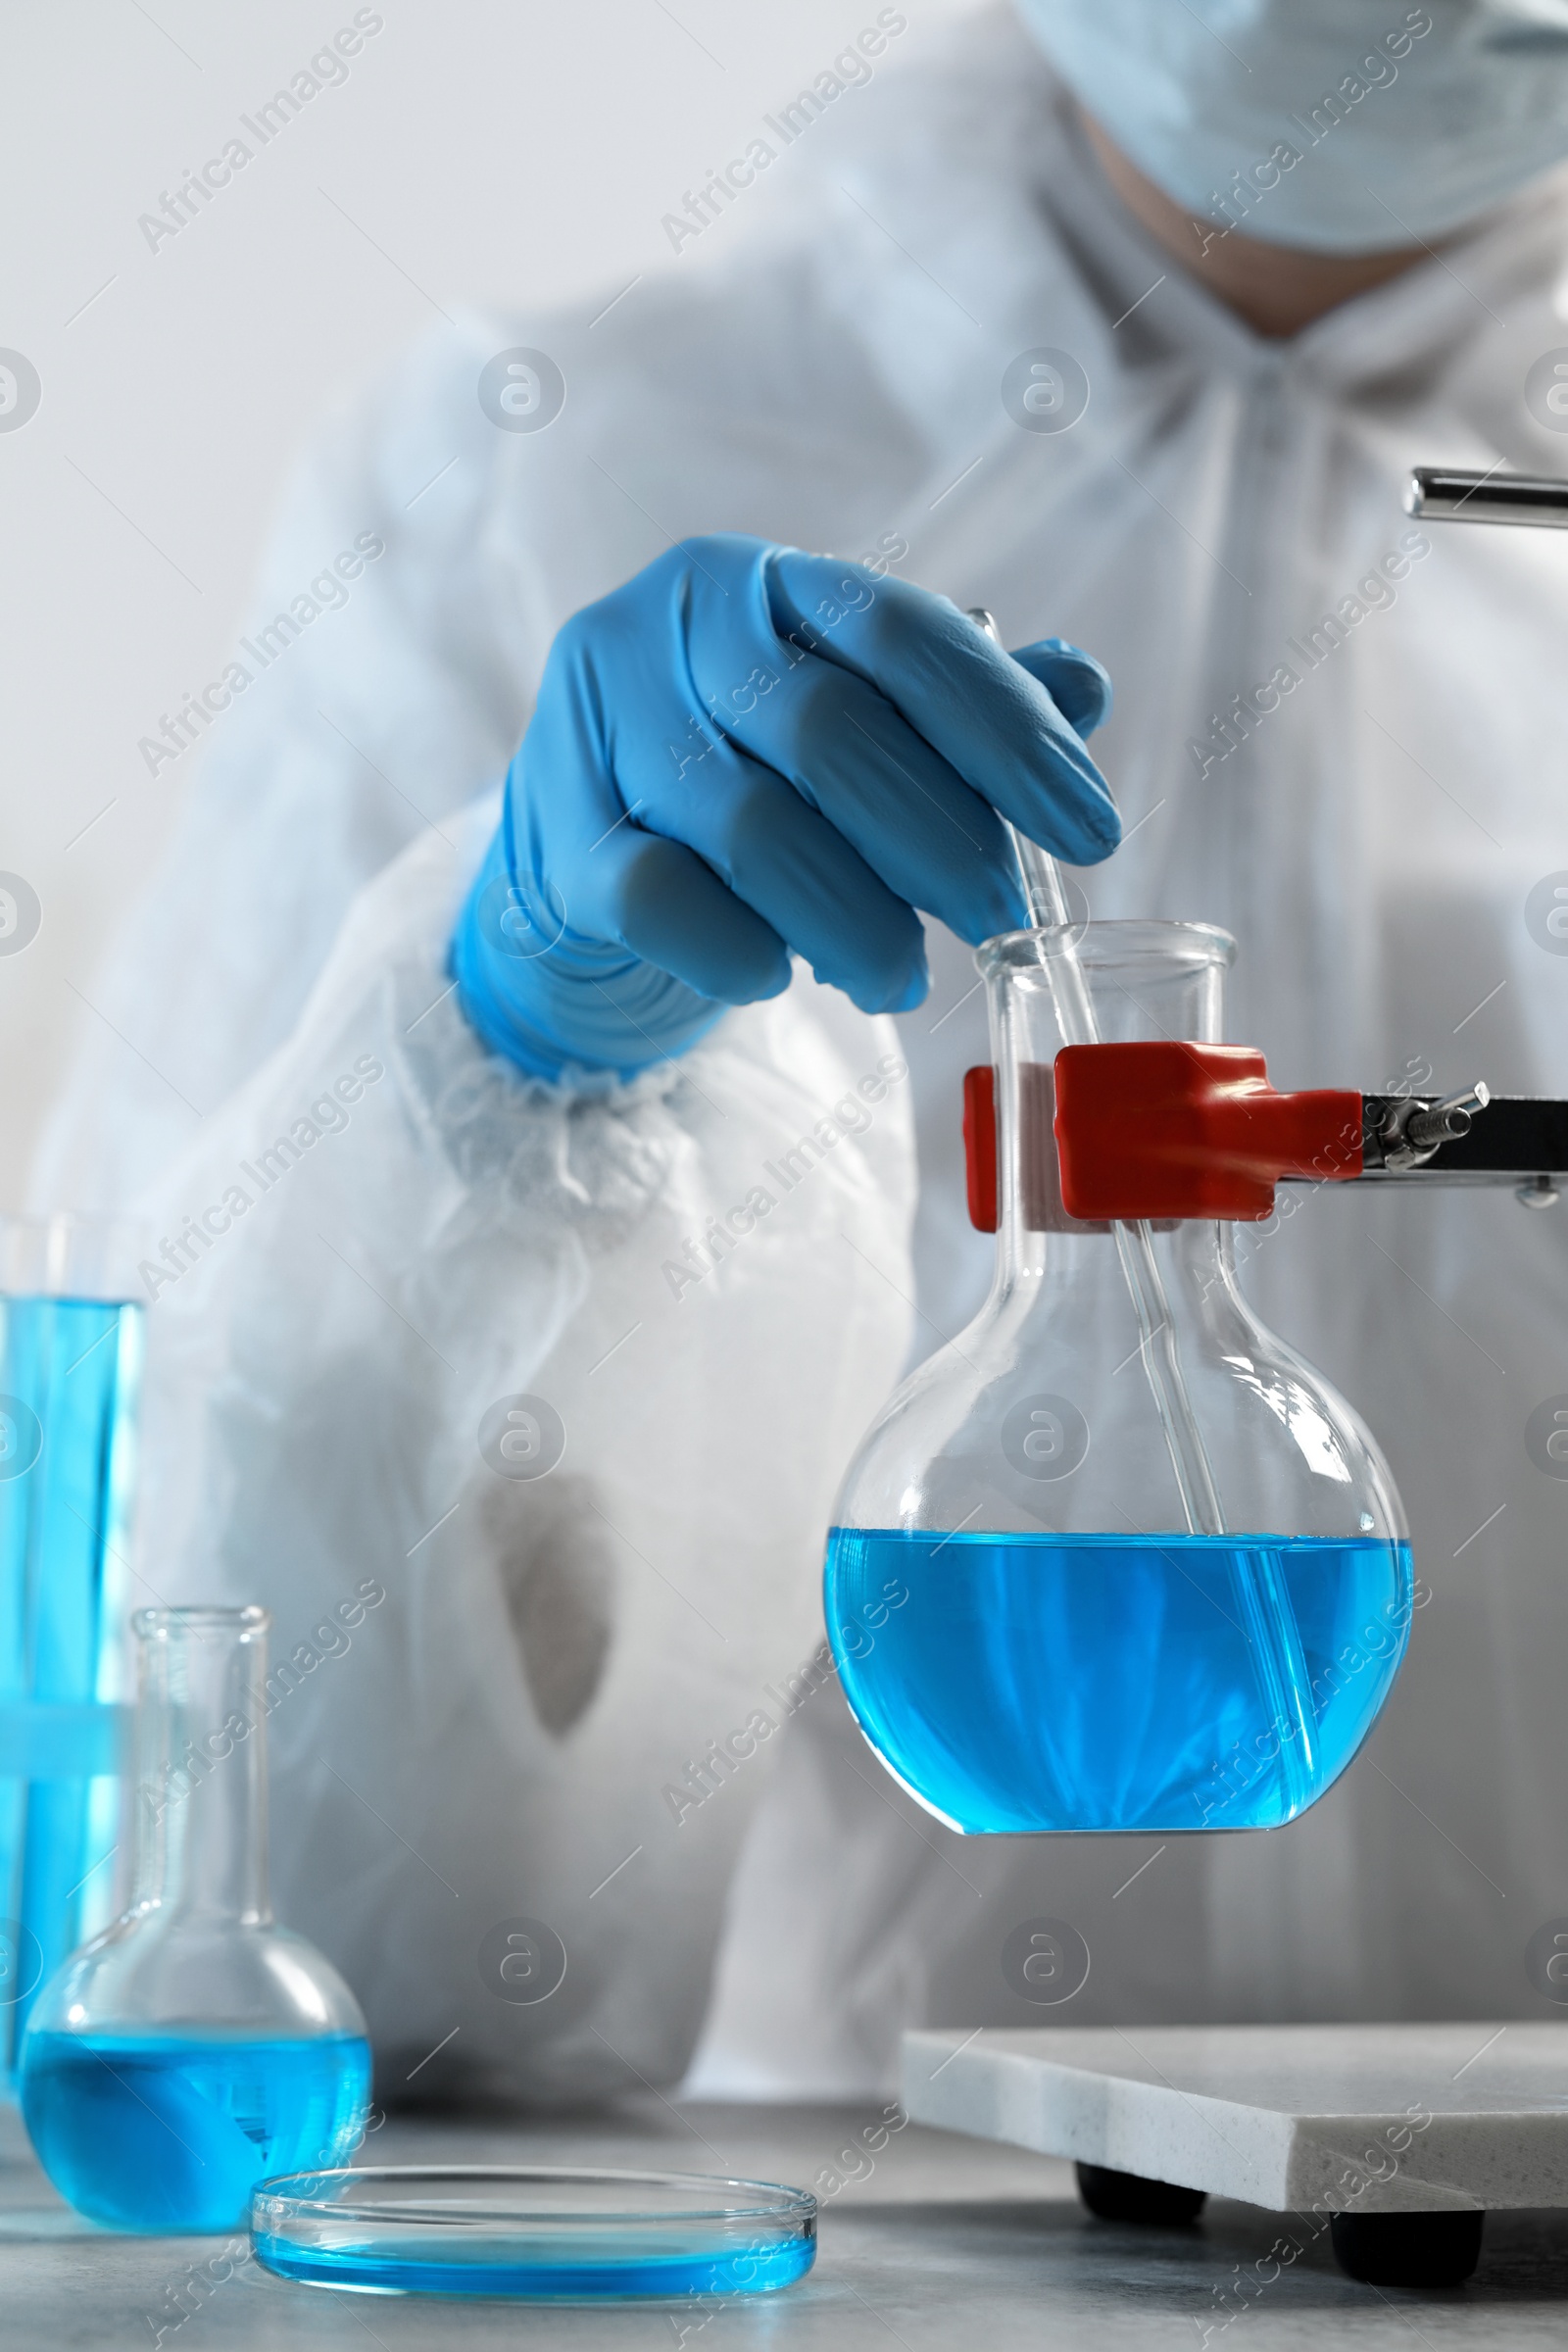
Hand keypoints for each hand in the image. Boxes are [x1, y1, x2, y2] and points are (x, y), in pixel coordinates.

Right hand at [451, 533, 1116, 1078]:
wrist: (582, 851)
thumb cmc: (744, 780)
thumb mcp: (854, 725)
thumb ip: (957, 707)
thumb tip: (1084, 686)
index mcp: (766, 580)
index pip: (901, 634)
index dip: (1008, 732)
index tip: (1088, 830)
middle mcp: (671, 625)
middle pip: (827, 730)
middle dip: (935, 840)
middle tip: (993, 919)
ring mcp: (597, 724)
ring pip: (749, 827)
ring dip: (850, 921)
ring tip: (899, 977)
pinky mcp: (552, 836)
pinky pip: (659, 899)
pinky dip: (738, 949)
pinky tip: (779, 978)